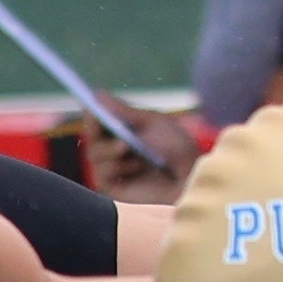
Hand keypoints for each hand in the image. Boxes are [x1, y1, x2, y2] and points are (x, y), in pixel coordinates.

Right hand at [81, 102, 199, 205]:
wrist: (192, 175)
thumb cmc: (176, 147)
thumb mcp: (152, 122)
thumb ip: (123, 110)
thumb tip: (97, 94)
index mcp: (121, 131)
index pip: (97, 123)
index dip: (91, 117)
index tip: (91, 110)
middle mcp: (113, 150)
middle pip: (91, 141)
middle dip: (100, 137)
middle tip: (121, 142)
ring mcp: (112, 170)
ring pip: (94, 157)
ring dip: (113, 153)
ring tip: (137, 156)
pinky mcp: (113, 188)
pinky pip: (101, 175)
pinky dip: (117, 169)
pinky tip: (136, 169)